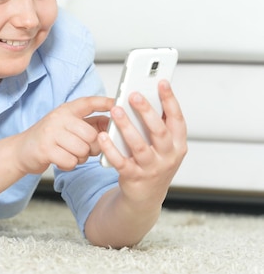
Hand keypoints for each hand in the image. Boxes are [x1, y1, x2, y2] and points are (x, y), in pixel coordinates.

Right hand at [16, 96, 112, 174]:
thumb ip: (88, 123)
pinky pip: (71, 161)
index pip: (88, 102)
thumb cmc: (48, 138)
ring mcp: (51, 133)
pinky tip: (61, 159)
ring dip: (80, 157)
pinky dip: (69, 165)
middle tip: (83, 149)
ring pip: (82, 150)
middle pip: (91, 135)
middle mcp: (58, 118)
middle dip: (92, 147)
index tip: (118, 104)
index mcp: (65, 110)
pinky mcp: (45, 149)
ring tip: (69, 153)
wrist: (21, 150)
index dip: (105, 103)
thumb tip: (111, 123)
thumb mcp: (67, 125)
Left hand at [99, 80, 186, 204]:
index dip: (171, 100)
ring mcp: (151, 169)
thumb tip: (147, 94)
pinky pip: (121, 162)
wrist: (146, 197)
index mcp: (178, 145)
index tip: (162, 82)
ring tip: (116, 110)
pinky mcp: (133, 177)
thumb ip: (158, 124)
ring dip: (126, 127)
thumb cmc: (153, 163)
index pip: (177, 120)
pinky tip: (102, 136)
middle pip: (159, 131)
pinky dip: (111, 149)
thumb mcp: (163, 146)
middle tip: (133, 94)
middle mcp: (168, 157)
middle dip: (146, 111)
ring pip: (139, 146)